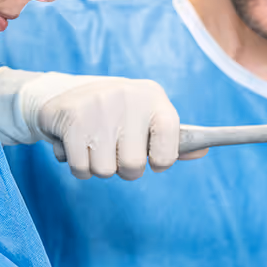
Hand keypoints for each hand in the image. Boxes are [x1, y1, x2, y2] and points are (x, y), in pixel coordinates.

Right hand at [34, 76, 187, 179]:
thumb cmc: (115, 114)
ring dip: (98, 167)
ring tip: (93, 145)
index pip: (172, 140)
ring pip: (105, 171)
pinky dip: (78, 166)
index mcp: (153, 96)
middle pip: (134, 165)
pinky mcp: (72, 119)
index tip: (154, 161)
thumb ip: (172, 138)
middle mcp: (128, 97)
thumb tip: (204, 149)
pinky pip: (81, 168)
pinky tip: (76, 146)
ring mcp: (98, 107)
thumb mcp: (146, 117)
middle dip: (124, 169)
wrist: (62, 95)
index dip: (163, 159)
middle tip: (115, 151)